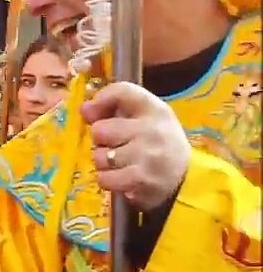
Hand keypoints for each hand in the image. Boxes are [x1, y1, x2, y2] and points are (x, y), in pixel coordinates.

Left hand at [81, 82, 190, 211]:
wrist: (186, 178)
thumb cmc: (157, 143)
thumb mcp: (145, 118)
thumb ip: (115, 107)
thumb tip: (84, 109)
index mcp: (154, 109)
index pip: (122, 91)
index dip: (101, 100)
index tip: (95, 113)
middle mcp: (151, 129)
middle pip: (99, 130)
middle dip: (101, 140)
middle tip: (117, 145)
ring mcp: (147, 155)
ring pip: (99, 156)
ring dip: (104, 163)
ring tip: (121, 163)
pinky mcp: (140, 179)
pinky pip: (104, 178)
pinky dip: (108, 180)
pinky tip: (122, 177)